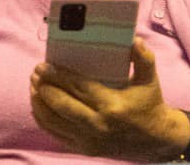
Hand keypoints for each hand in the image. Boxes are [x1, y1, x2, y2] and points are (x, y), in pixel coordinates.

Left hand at [30, 38, 189, 160]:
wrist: (155, 139)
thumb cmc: (150, 104)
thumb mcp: (150, 80)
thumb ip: (144, 58)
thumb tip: (135, 40)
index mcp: (113, 106)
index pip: (80, 88)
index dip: (60, 77)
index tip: (45, 65)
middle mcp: (98, 125)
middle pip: (62, 105)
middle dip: (45, 88)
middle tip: (36, 72)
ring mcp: (89, 140)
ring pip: (53, 122)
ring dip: (39, 103)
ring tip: (34, 86)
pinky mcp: (84, 149)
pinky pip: (56, 134)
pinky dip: (43, 120)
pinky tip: (38, 106)